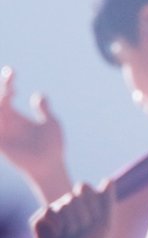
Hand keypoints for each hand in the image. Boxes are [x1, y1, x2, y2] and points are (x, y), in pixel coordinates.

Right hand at [0, 67, 67, 194]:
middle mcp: (5, 123)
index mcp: (15, 117)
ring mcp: (2, 133)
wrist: (51, 165)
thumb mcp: (50, 122)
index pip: (6, 95)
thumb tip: (38, 94)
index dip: (6, 82)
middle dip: (2, 88)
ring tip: (8, 94)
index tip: (12, 72)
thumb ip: (43, 109)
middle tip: (10, 79)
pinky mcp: (1, 144)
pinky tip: (1, 112)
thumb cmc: (52, 146)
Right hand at [32, 181, 114, 237]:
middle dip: (84, 216)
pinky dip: (59, 225)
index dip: (93, 205)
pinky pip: (49, 211)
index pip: (84, 187)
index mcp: (81, 204)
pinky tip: (60, 236)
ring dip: (73, 223)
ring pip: (63, 204)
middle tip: (82, 232)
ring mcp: (51, 213)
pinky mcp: (38, 221)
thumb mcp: (105, 224)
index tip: (96, 221)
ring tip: (71, 236)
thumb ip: (107, 202)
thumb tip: (108, 179)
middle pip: (75, 196)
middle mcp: (65, 205)